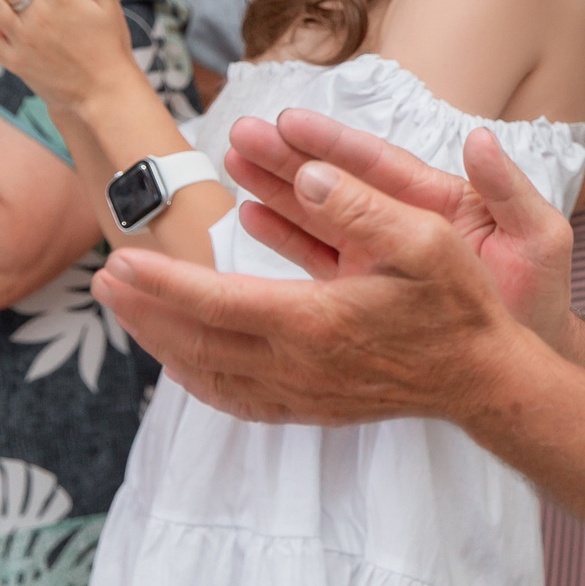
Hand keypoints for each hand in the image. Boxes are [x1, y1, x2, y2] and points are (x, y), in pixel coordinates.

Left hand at [90, 135, 529, 426]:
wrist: (482, 376)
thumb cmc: (456, 302)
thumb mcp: (423, 236)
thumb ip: (358, 205)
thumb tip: (304, 176)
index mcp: (314, 321)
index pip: (214, 302)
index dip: (161, 282)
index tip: (118, 260)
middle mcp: (296, 366)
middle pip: (195, 343)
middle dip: (143, 311)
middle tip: (103, 280)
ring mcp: (300, 394)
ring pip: (207, 375)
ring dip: (161, 343)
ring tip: (129, 313)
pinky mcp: (309, 409)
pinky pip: (233, 399)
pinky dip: (196, 377)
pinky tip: (182, 361)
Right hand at [224, 115, 573, 344]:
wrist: (526, 361)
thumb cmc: (539, 296)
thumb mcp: (538, 237)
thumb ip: (508, 189)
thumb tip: (480, 139)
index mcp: (441, 201)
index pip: (379, 166)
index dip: (334, 144)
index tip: (291, 122)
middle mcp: (403, 223)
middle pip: (337, 184)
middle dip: (288, 159)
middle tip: (242, 135)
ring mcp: (381, 257)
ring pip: (319, 216)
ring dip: (276, 190)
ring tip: (235, 165)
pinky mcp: (367, 291)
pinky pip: (319, 259)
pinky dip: (285, 237)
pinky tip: (252, 216)